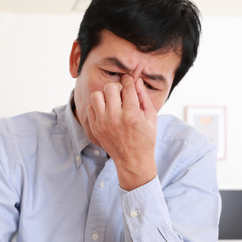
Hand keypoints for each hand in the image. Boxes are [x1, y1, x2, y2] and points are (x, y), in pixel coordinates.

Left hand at [86, 76, 157, 190]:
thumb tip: (136, 80)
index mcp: (131, 114)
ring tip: (112, 102)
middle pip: (110, 88)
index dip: (129, 80)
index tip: (129, 80)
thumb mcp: (151, 117)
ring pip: (96, 95)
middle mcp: (115, 118)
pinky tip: (106, 111)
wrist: (133, 161)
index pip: (127, 87)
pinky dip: (97, 107)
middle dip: (117, 87)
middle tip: (121, 94)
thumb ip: (143, 97)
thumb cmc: (145, 138)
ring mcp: (102, 123)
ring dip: (105, 96)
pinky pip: (90, 108)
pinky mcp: (95, 128)